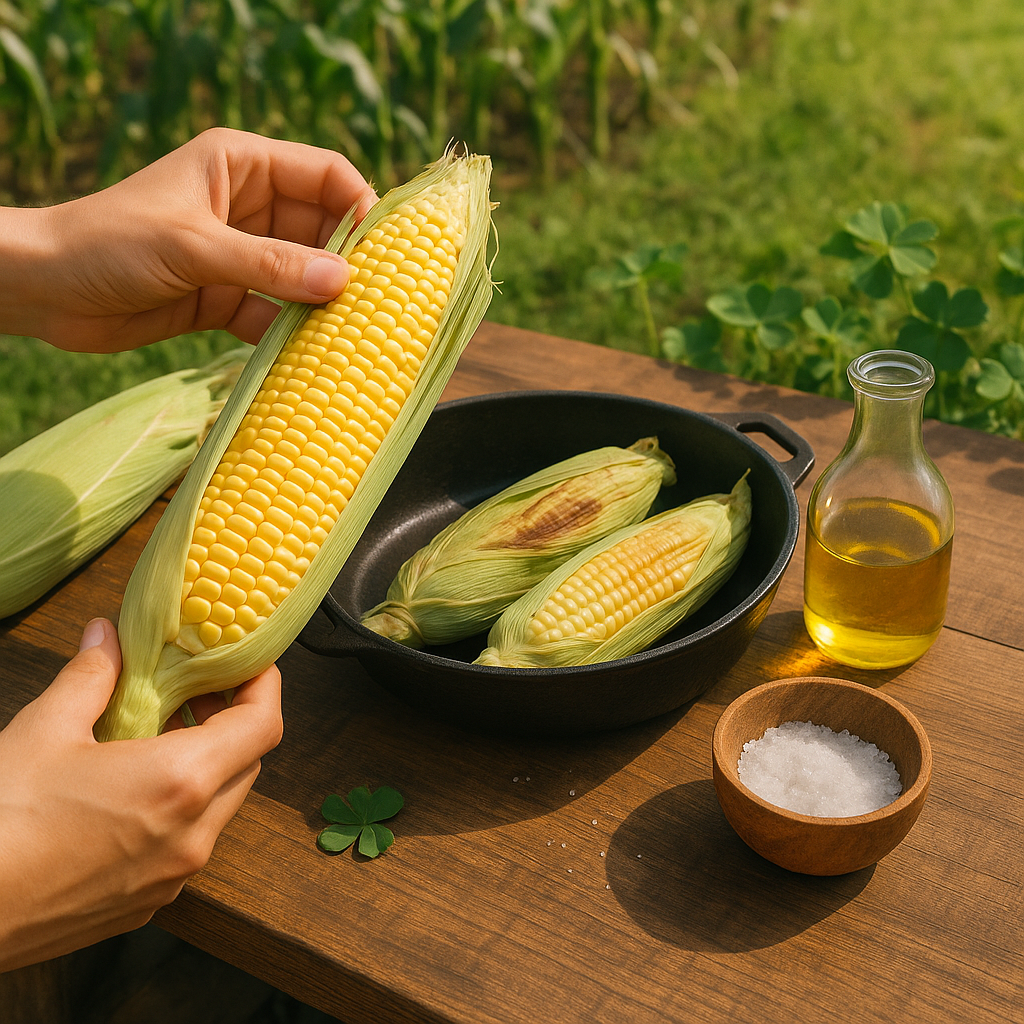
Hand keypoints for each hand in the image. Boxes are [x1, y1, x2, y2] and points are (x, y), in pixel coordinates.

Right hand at [0, 618, 282, 970]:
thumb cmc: (2, 823)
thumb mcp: (45, 730)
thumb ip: (91, 676)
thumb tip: (107, 636)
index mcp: (180, 783)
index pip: (263, 725)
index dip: (263, 686)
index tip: (248, 665)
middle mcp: (192, 835)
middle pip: (247, 764)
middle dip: (233, 722)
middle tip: (196, 693)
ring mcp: (173, 876)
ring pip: (220, 807)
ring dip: (206, 767)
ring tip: (158, 736)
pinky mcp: (147, 904)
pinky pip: (188, 845)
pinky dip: (180, 810)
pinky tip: (133, 791)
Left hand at [2, 127, 376, 350]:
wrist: (46, 290)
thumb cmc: (110, 242)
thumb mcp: (195, 247)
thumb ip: (270, 265)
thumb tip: (343, 283)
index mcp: (241, 166)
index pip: (324, 174)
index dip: (360, 205)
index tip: (386, 251)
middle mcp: (247, 207)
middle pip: (322, 229)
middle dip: (350, 263)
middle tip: (382, 301)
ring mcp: (240, 255)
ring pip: (302, 275)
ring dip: (325, 303)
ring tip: (359, 332)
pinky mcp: (226, 298)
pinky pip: (275, 313)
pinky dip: (292, 333)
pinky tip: (314, 355)